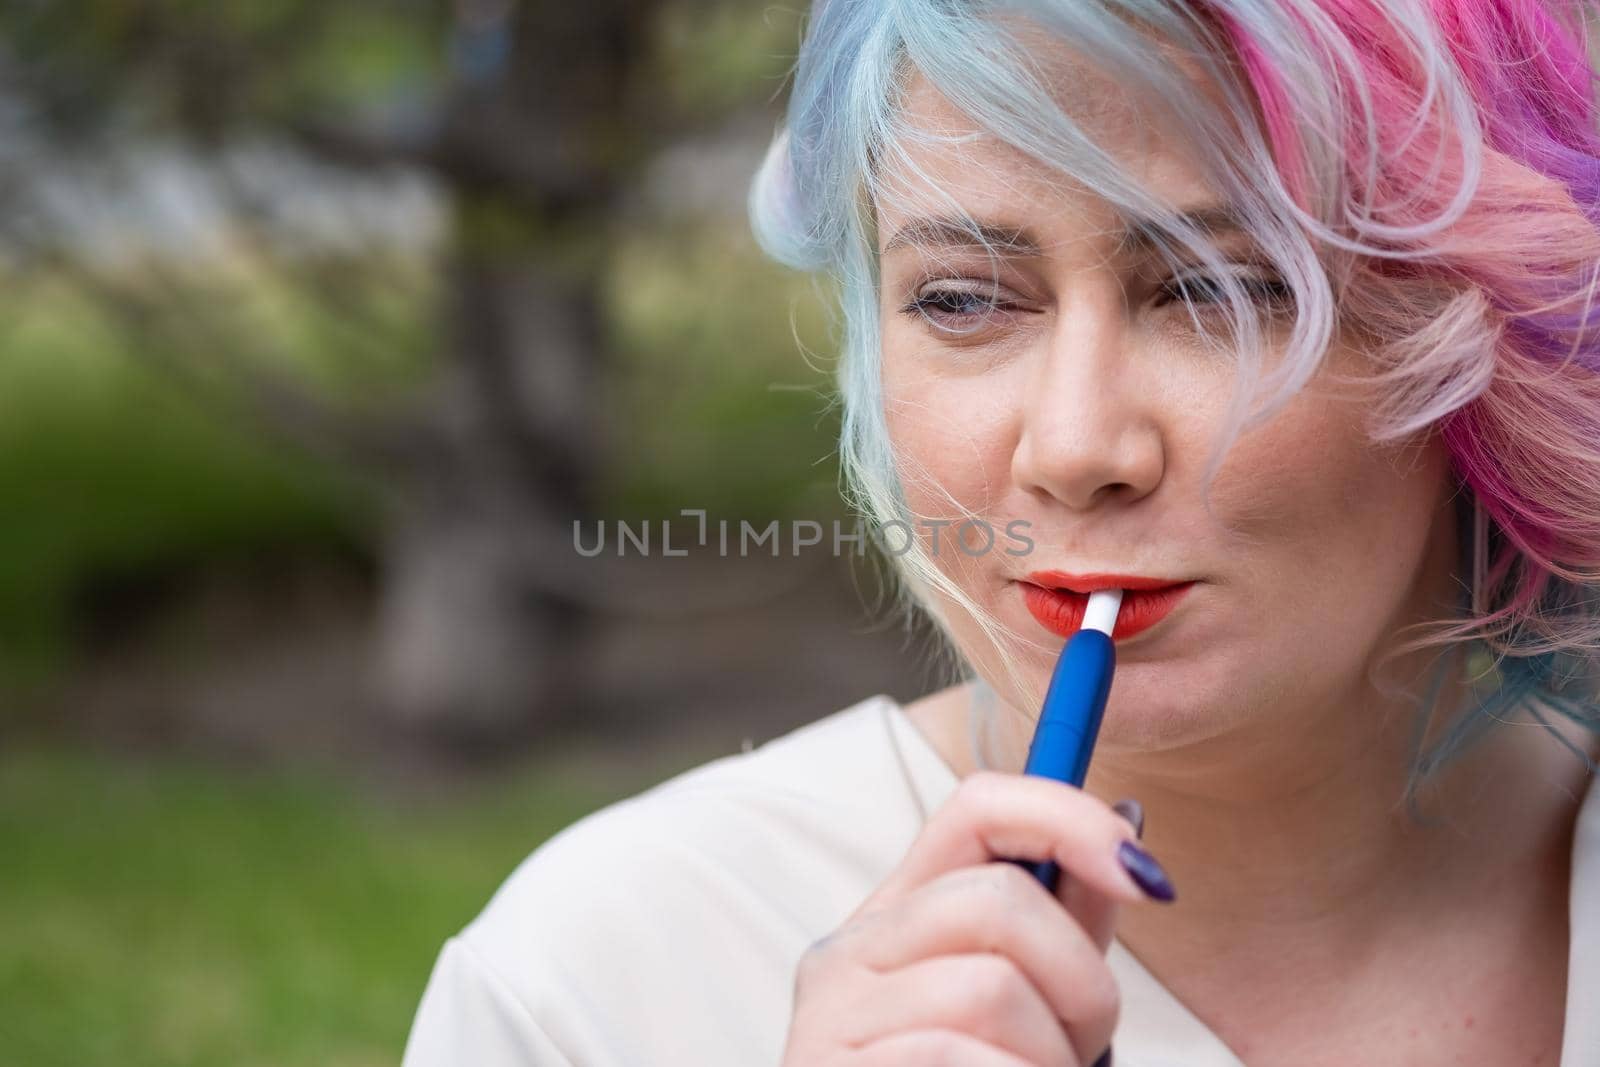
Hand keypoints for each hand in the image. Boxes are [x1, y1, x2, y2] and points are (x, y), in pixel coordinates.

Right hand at [779, 772, 1167, 1064]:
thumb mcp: (1024, 1013)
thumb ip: (1067, 922)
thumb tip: (1129, 821)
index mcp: (896, 919)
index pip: (977, 807)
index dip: (1068, 816)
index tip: (1146, 876)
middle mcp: (849, 953)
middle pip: (999, 899)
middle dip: (1081, 983)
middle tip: (1080, 1053)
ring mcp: (830, 1021)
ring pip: (990, 990)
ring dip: (1049, 1064)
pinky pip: (962, 1060)